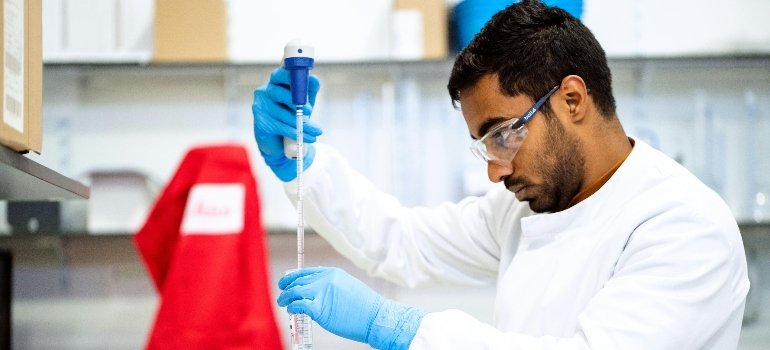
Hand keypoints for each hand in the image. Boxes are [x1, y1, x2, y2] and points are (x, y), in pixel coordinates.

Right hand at [252, 67, 321, 181]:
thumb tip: (314, 79)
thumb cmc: (293, 115)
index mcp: (276, 81)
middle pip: (279, 92)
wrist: (280, 141)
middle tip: (309, 110)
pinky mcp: (260, 123)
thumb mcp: (305, 100)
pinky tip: (309, 137)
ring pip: (282, 113)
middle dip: (296, 101)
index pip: (281, 73)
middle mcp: (265, 91)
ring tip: (316, 131)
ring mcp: (260, 107)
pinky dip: (297, 133)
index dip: (291, 76)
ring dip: (301, 123)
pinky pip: (280, 127)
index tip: (304, 81)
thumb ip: (309, 89)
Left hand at [278, 267, 425, 349]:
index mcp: (332, 273)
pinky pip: (299, 306)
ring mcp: (322, 294)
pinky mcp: (320, 309)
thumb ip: (332, 284)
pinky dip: (292, 308)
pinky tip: (292, 310)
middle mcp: (325, 280)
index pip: (306, 272)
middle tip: (282, 294)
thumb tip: (316, 288)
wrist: (375, 317)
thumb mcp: (348, 285)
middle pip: (298, 281)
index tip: (286, 282)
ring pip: (295, 292)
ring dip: (285, 298)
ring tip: (283, 302)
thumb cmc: (364, 306)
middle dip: (286, 288)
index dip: (293, 277)